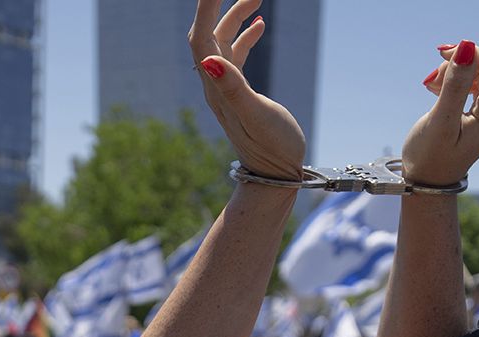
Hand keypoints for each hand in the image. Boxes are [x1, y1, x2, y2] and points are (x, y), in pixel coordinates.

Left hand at [190, 0, 305, 181]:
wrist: (275, 178)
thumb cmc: (272, 149)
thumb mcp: (255, 116)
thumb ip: (233, 88)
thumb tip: (210, 60)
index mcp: (217, 87)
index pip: (203, 38)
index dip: (207, 8)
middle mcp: (217, 85)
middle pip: (207, 34)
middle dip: (217, 7)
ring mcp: (228, 89)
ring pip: (223, 42)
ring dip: (235, 16)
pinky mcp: (241, 94)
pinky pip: (236, 56)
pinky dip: (245, 36)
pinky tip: (259, 25)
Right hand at [403, 40, 478, 187]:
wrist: (429, 181)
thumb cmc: (430, 156)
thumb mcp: (441, 121)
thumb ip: (455, 84)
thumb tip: (467, 47)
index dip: (471, 54)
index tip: (442, 56)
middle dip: (460, 64)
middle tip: (432, 78)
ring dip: (454, 71)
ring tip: (431, 87)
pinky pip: (475, 81)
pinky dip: (454, 79)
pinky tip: (437, 89)